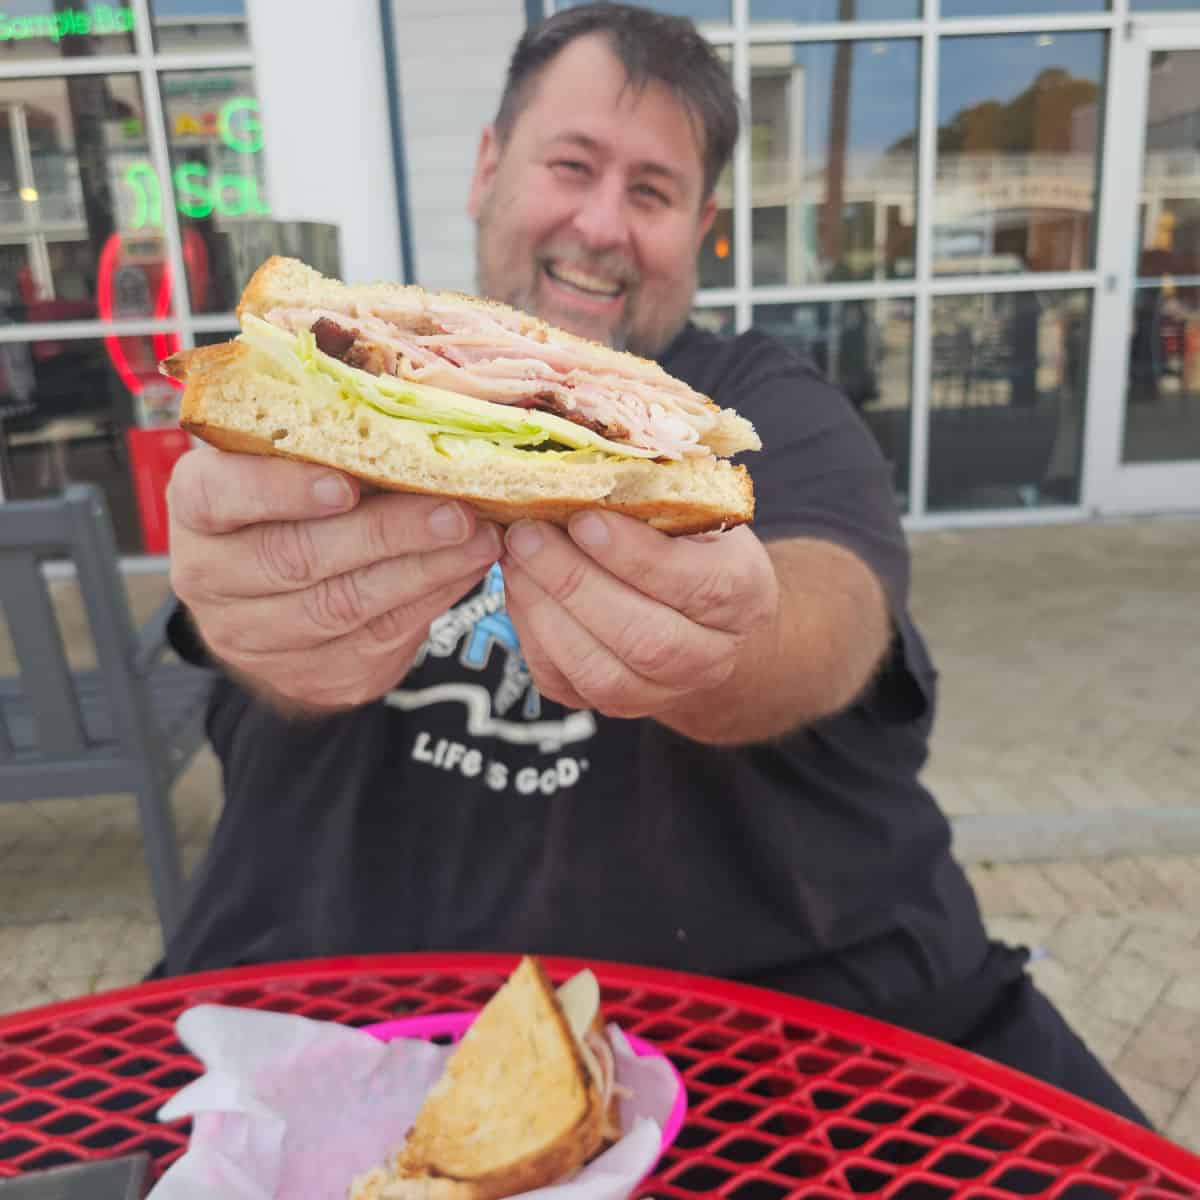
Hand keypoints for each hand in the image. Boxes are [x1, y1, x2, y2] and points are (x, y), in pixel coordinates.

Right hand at [167, 448, 501, 711]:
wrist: (273, 604)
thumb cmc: (289, 505)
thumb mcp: (283, 462)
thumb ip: (325, 438)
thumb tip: (415, 415)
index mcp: (198, 506)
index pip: (221, 496)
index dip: (283, 490)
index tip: (347, 483)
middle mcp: (212, 576)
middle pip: (297, 557)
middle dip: (385, 532)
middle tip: (452, 510)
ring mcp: (258, 635)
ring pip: (344, 604)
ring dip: (422, 568)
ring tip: (478, 537)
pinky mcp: (312, 672)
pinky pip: (378, 636)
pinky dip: (431, 597)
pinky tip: (468, 568)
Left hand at [499, 512, 777, 719]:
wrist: (709, 620)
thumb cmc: (696, 546)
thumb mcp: (698, 511)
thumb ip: (659, 495)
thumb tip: (588, 460)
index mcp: (742, 596)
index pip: (692, 584)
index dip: (634, 555)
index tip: (584, 519)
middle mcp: (709, 657)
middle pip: (641, 637)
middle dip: (575, 582)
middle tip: (527, 534)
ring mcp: (660, 692)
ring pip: (599, 670)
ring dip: (544, 610)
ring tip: (514, 557)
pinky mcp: (611, 705)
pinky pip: (563, 680)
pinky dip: (531, 632)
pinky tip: (517, 586)